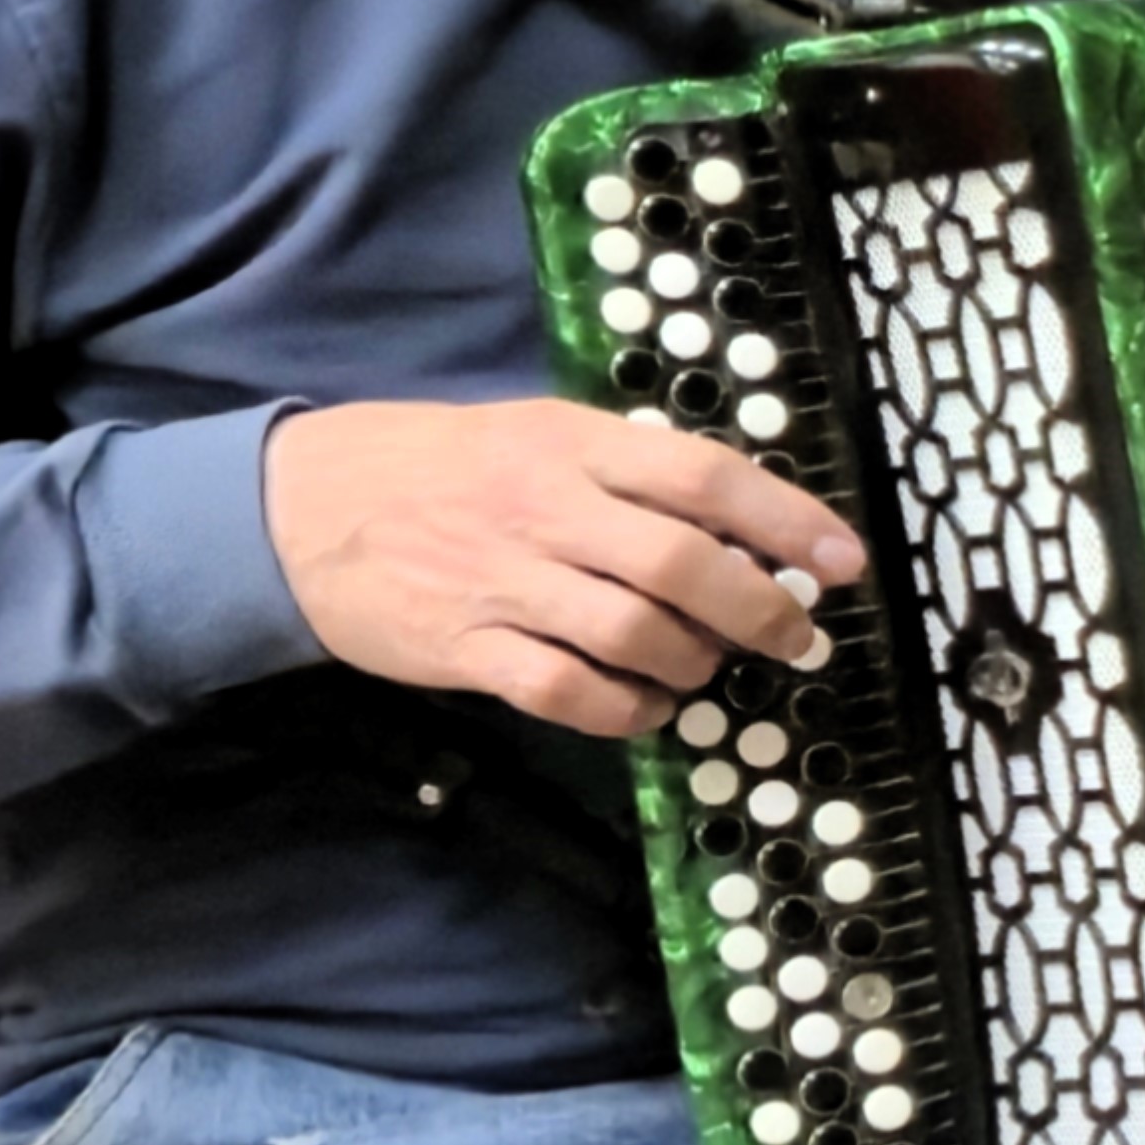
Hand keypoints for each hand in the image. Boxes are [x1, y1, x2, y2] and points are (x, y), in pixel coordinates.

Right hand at [264, 396, 859, 737]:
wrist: (297, 506)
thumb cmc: (440, 465)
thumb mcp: (536, 433)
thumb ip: (628, 471)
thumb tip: (743, 525)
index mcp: (573, 444)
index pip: (705, 476)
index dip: (790, 521)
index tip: (847, 560)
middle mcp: (546, 509)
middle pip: (682, 565)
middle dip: (761, 611)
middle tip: (795, 639)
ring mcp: (504, 581)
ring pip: (635, 633)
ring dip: (694, 663)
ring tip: (706, 668)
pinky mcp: (465, 648)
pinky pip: (569, 692)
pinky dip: (627, 711)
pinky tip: (647, 707)